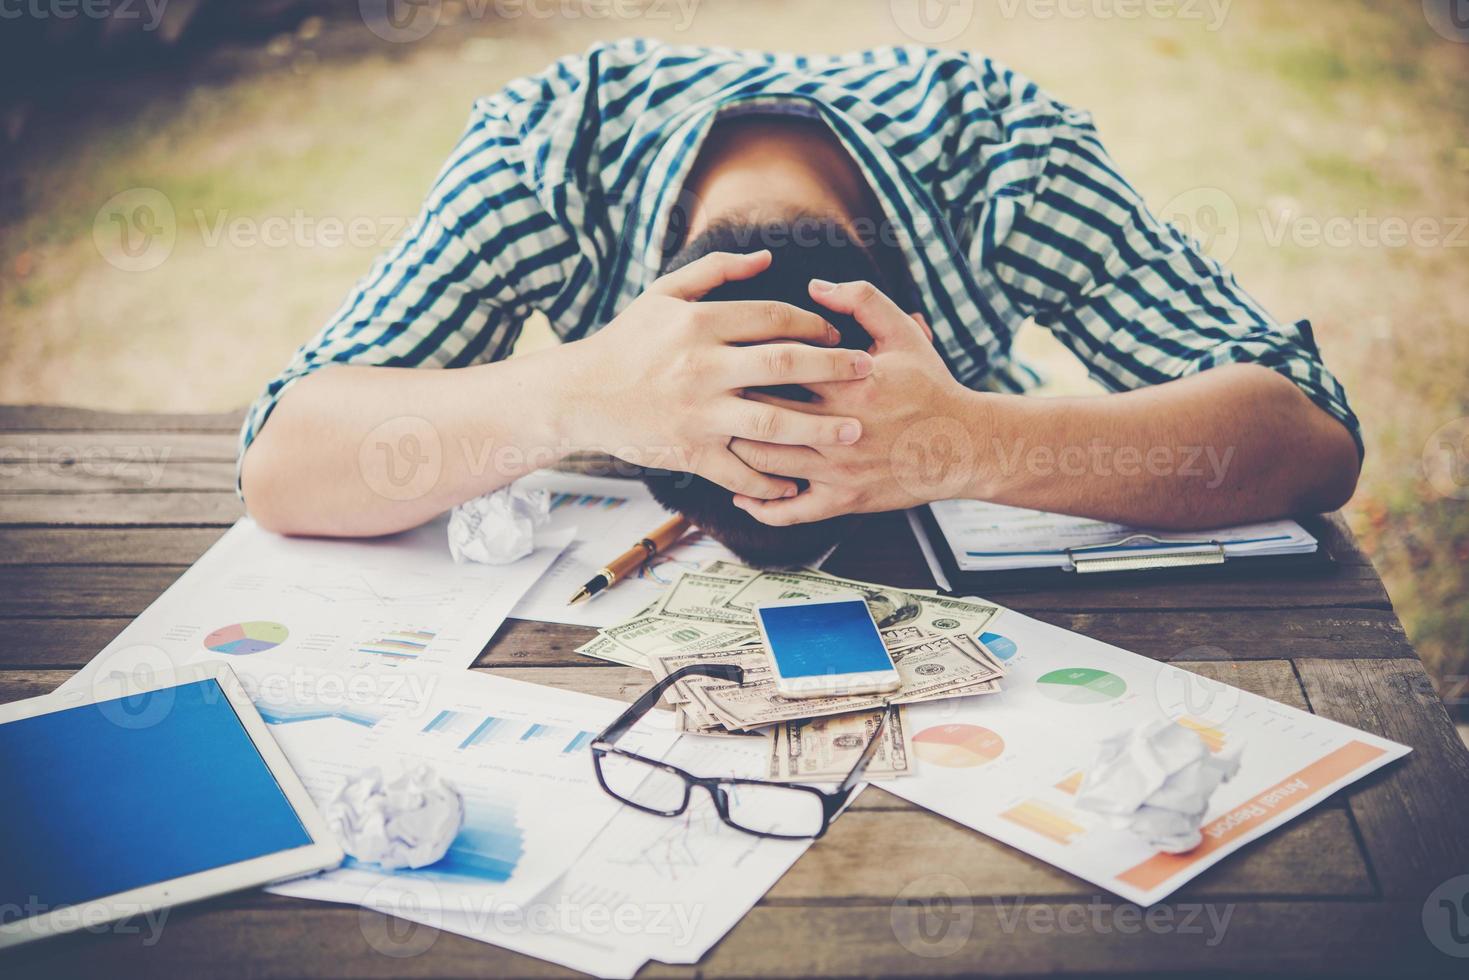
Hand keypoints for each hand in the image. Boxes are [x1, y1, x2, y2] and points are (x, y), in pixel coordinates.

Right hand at [564, 251, 874, 499]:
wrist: (579, 394)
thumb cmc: (626, 342)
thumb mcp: (663, 295)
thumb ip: (715, 272)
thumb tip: (766, 257)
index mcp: (699, 324)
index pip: (772, 318)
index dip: (813, 324)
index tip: (838, 335)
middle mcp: (703, 367)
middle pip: (784, 364)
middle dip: (833, 368)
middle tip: (868, 374)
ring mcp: (699, 413)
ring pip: (772, 421)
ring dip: (819, 427)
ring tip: (852, 431)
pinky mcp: (690, 452)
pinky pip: (741, 470)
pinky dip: (772, 480)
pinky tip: (799, 482)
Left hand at [728, 279, 979, 523]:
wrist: (962, 445)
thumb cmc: (928, 386)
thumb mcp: (902, 333)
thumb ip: (861, 301)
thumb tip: (814, 286)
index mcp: (848, 383)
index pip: (779, 367)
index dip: (747, 359)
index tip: (729, 353)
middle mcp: (839, 428)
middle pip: (763, 413)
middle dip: (730, 402)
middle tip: (711, 392)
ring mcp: (838, 469)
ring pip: (766, 462)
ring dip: (736, 449)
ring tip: (719, 433)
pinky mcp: (843, 501)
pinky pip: (791, 512)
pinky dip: (761, 506)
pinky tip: (741, 493)